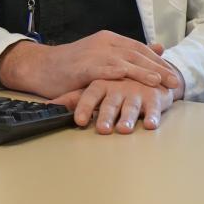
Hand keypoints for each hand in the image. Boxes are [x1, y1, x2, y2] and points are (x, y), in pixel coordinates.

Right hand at [0, 32, 183, 99]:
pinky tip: (132, 78)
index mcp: (110, 40)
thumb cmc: (71, 66)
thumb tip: (158, 48)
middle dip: (158, 68)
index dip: (158, 61)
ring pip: (125, 60)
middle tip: (174, 81)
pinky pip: (105, 68)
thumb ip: (127, 55)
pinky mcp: (84, 65)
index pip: (140, 49)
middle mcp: (105, 43)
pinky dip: (119, 73)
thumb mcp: (102, 57)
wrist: (41, 67)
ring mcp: (95, 53)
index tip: (173, 73)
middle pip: (137, 54)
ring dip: (144, 71)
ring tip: (160, 82)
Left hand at [54, 78, 176, 134]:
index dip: (84, 107)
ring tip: (123, 129)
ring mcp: (136, 91)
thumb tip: (48, 106)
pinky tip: (151, 124)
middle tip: (102, 130)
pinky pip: (154, 107)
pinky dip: (153, 115)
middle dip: (106, 116)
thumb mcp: (93, 88)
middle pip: (111, 102)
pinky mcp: (154, 96)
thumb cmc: (116, 85)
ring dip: (128, 117)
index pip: (90, 94)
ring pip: (131, 106)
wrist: (148, 74)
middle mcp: (119, 87)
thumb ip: (73, 98)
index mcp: (102, 83)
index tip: (79, 121)